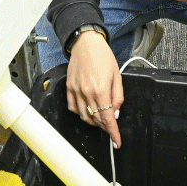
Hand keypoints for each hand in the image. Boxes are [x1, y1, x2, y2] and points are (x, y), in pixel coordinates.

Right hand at [67, 30, 122, 148]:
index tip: (116, 141)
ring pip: (83, 116)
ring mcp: (75, 91)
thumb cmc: (103, 57)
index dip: (113, 132)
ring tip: (101, 118)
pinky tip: (87, 110)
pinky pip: (73, 108)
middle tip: (111, 126)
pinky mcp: (68, 88)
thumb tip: (115, 114)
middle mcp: (86, 92)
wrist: (86, 44)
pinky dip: (80, 113)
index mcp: (101, 90)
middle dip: (105, 126)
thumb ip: (118, 97)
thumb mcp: (117, 76)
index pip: (107, 118)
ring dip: (93, 121)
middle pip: (96, 119)